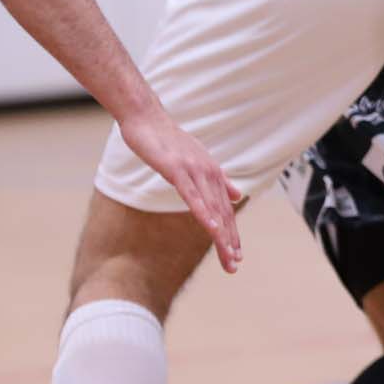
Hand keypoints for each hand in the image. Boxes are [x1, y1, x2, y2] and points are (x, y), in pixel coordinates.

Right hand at [118, 108, 244, 271]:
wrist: (146, 117)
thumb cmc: (166, 139)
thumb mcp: (197, 160)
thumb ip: (218, 179)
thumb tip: (237, 196)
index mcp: (213, 173)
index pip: (225, 209)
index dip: (231, 233)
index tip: (236, 255)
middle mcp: (209, 173)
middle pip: (222, 213)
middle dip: (230, 241)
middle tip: (234, 265)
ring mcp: (194, 172)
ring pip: (212, 209)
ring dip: (221, 235)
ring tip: (228, 256)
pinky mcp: (178, 170)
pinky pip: (193, 197)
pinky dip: (205, 215)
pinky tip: (213, 231)